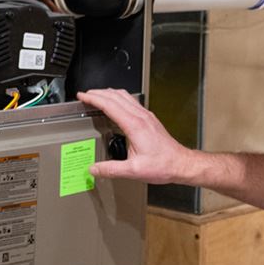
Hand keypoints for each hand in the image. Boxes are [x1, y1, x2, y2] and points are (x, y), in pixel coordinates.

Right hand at [77, 89, 194, 184]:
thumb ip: (111, 169)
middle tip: (85, 94)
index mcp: (134, 125)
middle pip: (116, 96)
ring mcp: (146, 116)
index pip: (109, 105)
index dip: (93, 99)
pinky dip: (118, 98)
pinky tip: (116, 104)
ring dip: (108, 93)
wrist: (181, 163)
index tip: (82, 96)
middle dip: (98, 93)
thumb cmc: (163, 165)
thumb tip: (94, 169)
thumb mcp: (134, 171)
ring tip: (97, 96)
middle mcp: (141, 117)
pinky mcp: (149, 119)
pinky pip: (131, 101)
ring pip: (125, 96)